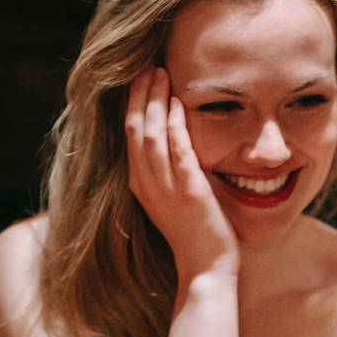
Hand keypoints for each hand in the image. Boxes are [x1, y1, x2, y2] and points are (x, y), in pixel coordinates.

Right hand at [124, 67, 239, 283]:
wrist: (206, 271)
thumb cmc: (196, 236)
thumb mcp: (174, 199)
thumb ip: (171, 172)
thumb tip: (177, 142)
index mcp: (141, 184)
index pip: (130, 135)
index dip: (134, 104)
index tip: (141, 78)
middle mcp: (147, 184)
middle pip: (135, 129)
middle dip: (140, 94)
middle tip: (148, 65)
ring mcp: (166, 189)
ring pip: (151, 135)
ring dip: (155, 101)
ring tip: (161, 74)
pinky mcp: (190, 193)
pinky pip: (178, 151)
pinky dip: (177, 125)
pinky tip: (179, 103)